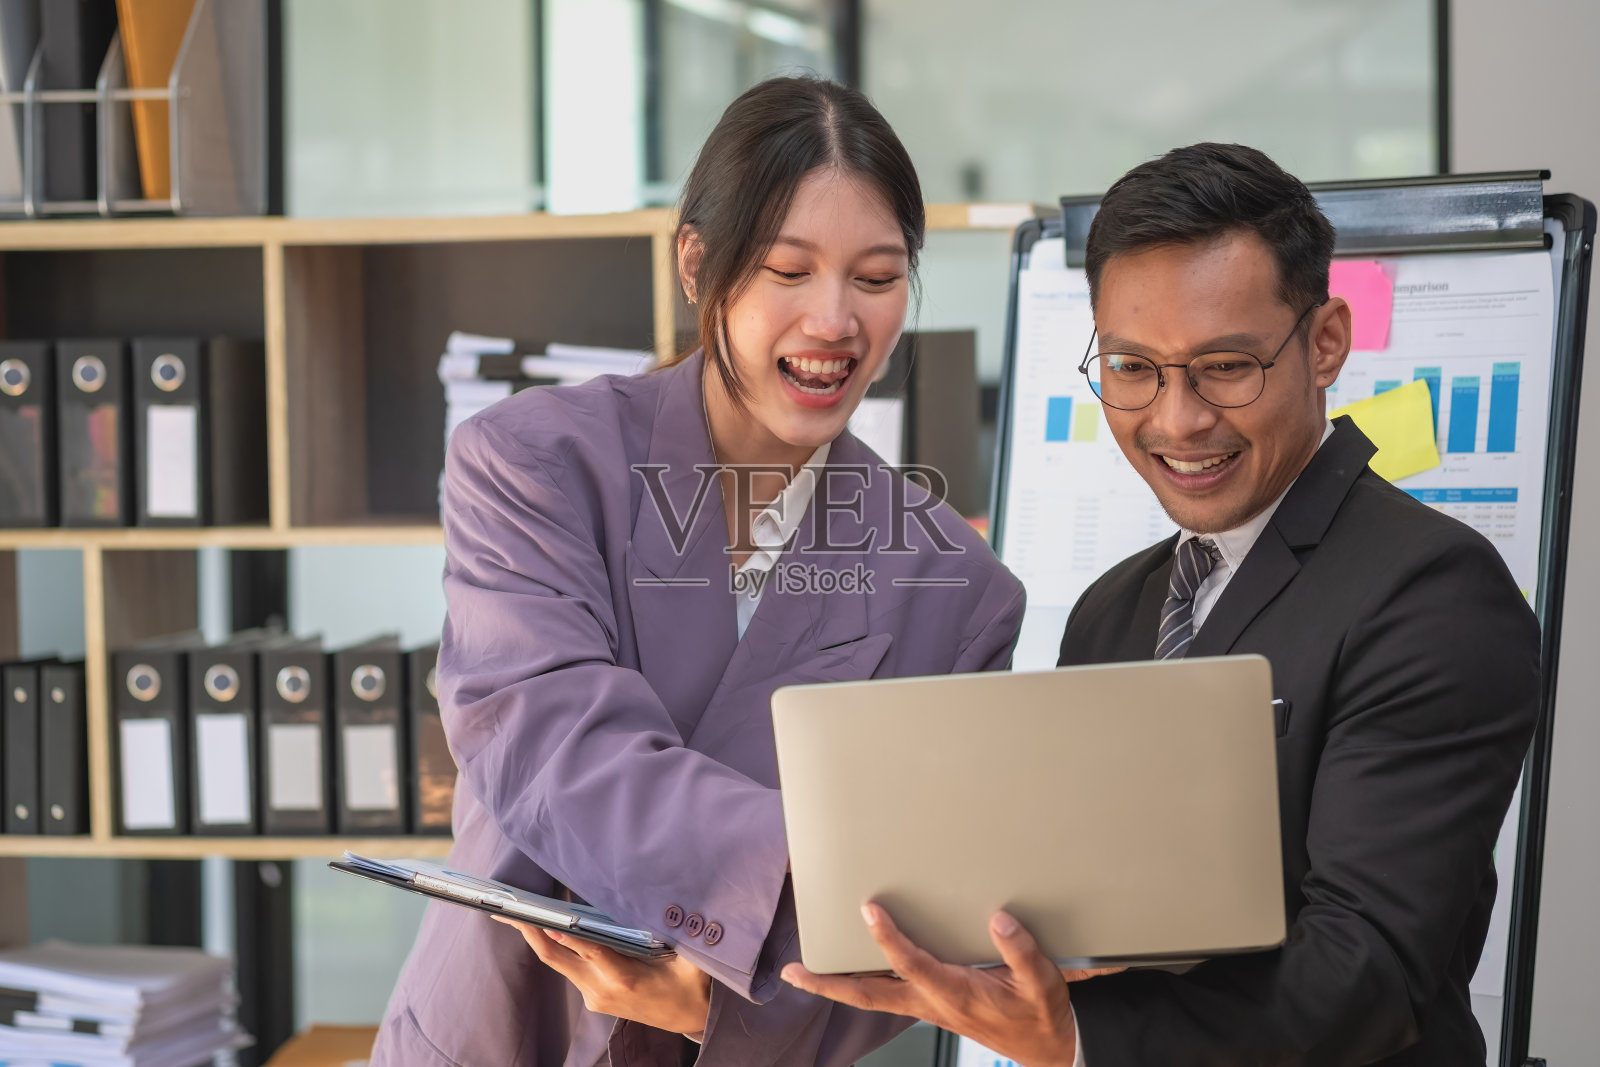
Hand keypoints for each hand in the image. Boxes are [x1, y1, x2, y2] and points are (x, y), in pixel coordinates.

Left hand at [495, 918, 710, 1036]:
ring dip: (538, 937)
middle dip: (531, 932)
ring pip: (557, 962)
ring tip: (518, 911)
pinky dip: (556, 944)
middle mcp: (602, 990)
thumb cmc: (691, 984)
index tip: (547, 920)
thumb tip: (660, 896)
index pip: (591, 952)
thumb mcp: (687, 955)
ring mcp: (593, 996)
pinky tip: (547, 925)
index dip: (568, 935)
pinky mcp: (592, 996)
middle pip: (556, 958)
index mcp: (625, 979)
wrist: (690, 1017)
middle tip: (508, 908)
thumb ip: (671, 928)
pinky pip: (567, 966)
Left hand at [782, 904, 1093, 1066]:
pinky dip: (863, 980)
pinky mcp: (930, 1004)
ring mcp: (926, 1006)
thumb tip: (999, 919)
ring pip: (872, 996)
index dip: (888, 940)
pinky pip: (887, 993)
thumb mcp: (1045, 984)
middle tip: (791, 972)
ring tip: (804, 968)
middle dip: (827, 984)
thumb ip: (1023, 953)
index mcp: (956, 994)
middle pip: (868, 995)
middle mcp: (931, 1003)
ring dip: (837, 983)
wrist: (1048, 1051)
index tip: (868, 910)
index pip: (912, 966)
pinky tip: (853, 965)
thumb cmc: (1041, 1016)